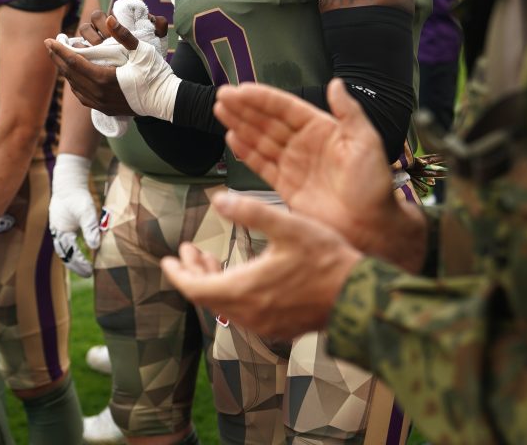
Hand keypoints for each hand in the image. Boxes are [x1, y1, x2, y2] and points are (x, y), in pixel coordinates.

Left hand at [46, 12, 179, 120]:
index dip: (60, 50)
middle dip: (58, 59)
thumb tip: (110, 19)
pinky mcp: (105, 109)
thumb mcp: (142, 51)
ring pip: (75, 86)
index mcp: (104, 78)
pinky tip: (75, 77)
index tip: (49, 40)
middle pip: (70, 74)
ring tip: (60, 59)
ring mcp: (101, 104)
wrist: (166, 100)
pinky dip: (75, 84)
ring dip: (66, 71)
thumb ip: (124, 35)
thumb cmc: (156, 74)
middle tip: (49, 45)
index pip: (74, 62)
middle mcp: (98, 93)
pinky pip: (83, 96)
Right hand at [49, 154, 100, 277]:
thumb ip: (90, 228)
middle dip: (75, 265)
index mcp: (62, 232)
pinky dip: (72, 248)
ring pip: (64, 248)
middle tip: (87, 274)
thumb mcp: (87, 211)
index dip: (80, 263)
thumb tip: (95, 246)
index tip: (89, 271)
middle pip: (65, 254)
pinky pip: (66, 240)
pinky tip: (81, 249)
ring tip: (83, 267)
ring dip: (72, 258)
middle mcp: (58, 232)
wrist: (68, 180)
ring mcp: (59, 227)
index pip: (70, 253)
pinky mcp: (62, 223)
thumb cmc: (78, 195)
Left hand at [161, 192, 360, 339]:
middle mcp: (249, 313)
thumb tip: (217, 199)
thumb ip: (251, 211)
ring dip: (213, 282)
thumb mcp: (288, 226)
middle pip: (207, 297)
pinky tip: (241, 275)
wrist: (357, 297)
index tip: (168, 259)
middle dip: (193, 273)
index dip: (178, 273)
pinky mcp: (279, 327)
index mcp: (245, 289)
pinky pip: (243, 312)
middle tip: (188, 251)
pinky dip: (232, 293)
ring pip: (225, 305)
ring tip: (210, 260)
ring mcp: (264, 324)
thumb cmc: (325, 260)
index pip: (195, 288)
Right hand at [215, 79, 427, 268]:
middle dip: (245, 108)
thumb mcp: (366, 141)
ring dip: (240, 125)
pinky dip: (246, 153)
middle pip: (268, 121)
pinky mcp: (286, 187)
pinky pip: (262, 165)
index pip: (286, 108)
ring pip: (261, 140)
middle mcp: (305, 144)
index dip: (263, 99)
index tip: (242, 90)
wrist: (372, 228)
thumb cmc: (374, 185)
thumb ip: (349, 112)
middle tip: (222, 96)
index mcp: (323, 129)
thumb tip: (336, 83)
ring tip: (221, 111)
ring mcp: (294, 165)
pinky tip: (232, 140)